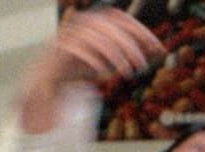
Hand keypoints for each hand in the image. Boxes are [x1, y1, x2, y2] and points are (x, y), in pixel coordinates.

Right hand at [19, 7, 164, 132]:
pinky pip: (77, 49)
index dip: (141, 31)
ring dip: (115, 55)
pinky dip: (94, 60)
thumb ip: (129, 52)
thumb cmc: (80, 68)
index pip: (120, 18)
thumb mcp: (110, 59)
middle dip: (130, 44)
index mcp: (93, 22)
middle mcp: (80, 23)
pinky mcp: (57, 50)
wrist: (47, 81)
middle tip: (143, 65)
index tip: (158, 48)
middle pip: (109, 26)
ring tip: (127, 73)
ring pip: (95, 37)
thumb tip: (158, 49)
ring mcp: (67, 35)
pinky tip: (105, 73)